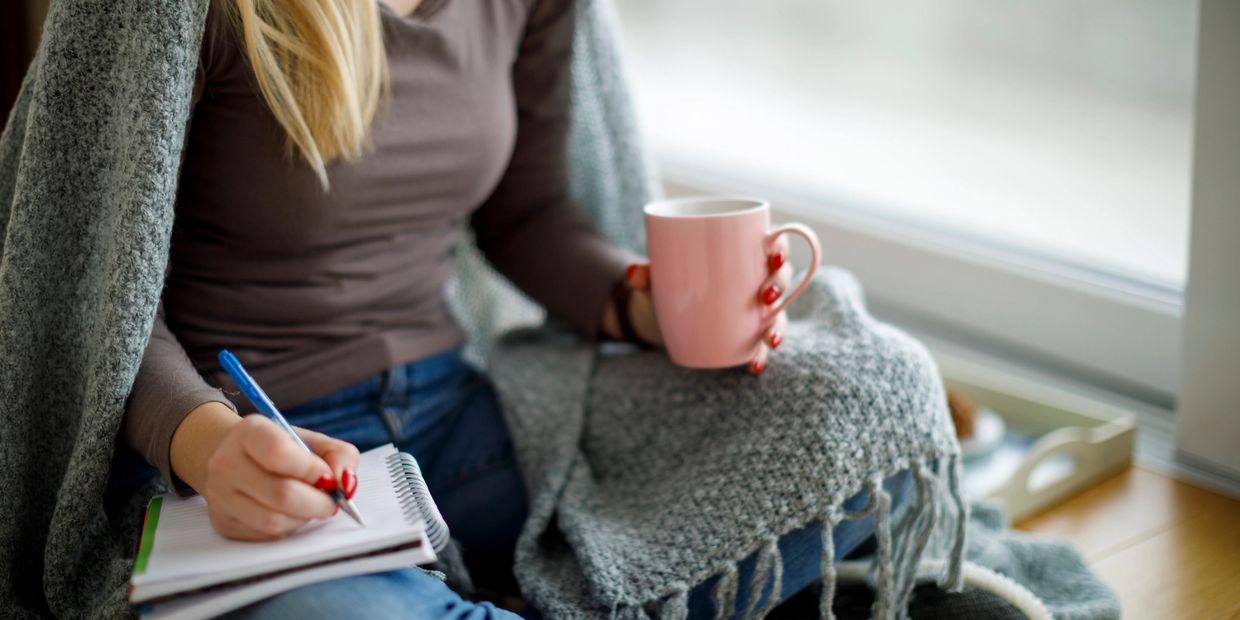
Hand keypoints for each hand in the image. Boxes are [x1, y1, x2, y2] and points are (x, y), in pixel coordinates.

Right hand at [170, 403, 360, 540]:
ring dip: (304, 517)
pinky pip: (266, 535)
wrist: (237, 459)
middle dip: (318, 502)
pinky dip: (289, 527)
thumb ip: (340, 456)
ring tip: (310, 505)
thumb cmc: (283, 450)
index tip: (328, 477)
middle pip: (281, 493)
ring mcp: (220, 495)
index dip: (311, 470)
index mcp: (249, 432)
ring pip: (274, 521)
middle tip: (332, 501)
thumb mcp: (313, 441)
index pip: (279, 453)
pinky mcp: (223, 522)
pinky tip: (290, 514)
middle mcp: (226, 462)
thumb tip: (346, 484)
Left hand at [619, 234, 790, 374]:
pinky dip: (760, 354)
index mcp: (742, 250)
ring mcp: (753, 308)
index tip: (774, 256)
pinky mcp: (746, 333)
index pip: (773, 241)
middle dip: (779, 286)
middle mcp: (754, 278)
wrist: (658, 315)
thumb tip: (634, 274)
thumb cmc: (667, 283)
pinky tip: (754, 365)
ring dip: (778, 325)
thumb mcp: (657, 278)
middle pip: (780, 276)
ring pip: (777, 313)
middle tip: (765, 297)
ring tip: (769, 339)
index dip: (782, 246)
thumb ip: (647, 275)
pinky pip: (760, 342)